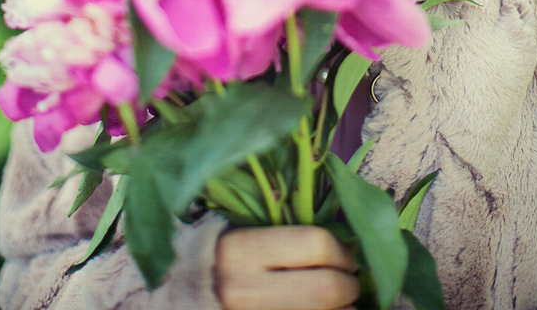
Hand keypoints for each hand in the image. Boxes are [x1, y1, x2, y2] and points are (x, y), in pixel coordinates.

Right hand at [215, 225, 359, 309]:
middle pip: (325, 289)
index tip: (348, 254)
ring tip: (340, 302)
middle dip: (350, 285)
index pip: (314, 243)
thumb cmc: (222, 259)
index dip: (341, 249)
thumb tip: (346, 243)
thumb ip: (286, 236)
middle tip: (351, 281)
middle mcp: (244, 288)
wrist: (185, 297)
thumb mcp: (244, 235)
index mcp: (241, 249)